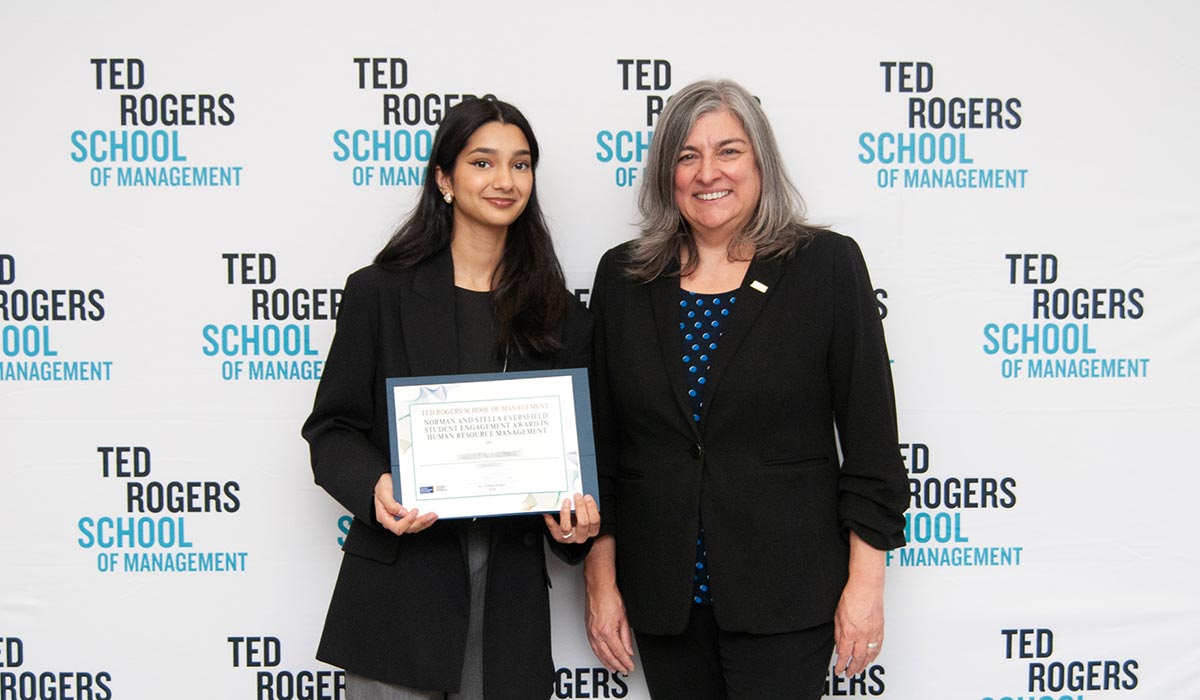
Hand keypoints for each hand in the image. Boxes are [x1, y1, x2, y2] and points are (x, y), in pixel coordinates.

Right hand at [373, 473, 437, 535]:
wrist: (386, 481)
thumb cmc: (383, 486)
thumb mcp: (383, 492)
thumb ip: (391, 504)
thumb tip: (402, 513)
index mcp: (385, 517)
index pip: (397, 527)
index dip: (407, 521)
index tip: (414, 511)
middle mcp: (393, 520)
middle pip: (408, 528)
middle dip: (421, 522)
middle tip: (431, 515)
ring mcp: (400, 519)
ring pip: (414, 527)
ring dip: (425, 522)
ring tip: (433, 516)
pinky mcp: (407, 517)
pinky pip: (416, 523)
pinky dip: (424, 520)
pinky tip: (430, 516)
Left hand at [542, 493, 599, 542]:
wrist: (571, 534)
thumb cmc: (580, 521)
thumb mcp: (586, 515)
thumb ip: (586, 507)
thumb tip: (582, 494)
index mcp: (592, 531)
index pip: (594, 520)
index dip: (591, 507)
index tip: (587, 496)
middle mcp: (581, 536)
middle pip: (583, 523)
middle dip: (580, 507)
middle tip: (577, 496)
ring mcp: (569, 538)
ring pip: (566, 527)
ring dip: (566, 512)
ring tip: (566, 501)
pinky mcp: (558, 537)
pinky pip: (553, 528)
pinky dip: (550, 518)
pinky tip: (549, 511)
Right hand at [583, 535, 633, 673]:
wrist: (599, 588)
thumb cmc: (610, 598)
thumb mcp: (624, 618)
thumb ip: (626, 637)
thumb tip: (629, 649)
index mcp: (608, 632)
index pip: (619, 652)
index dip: (626, 662)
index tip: (630, 666)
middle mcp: (598, 634)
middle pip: (608, 656)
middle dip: (617, 665)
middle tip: (624, 670)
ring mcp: (591, 632)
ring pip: (599, 653)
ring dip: (607, 663)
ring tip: (614, 668)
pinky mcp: (588, 629)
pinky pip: (593, 647)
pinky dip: (599, 654)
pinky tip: (603, 657)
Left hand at [832, 574, 884, 676]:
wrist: (866, 586)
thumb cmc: (852, 596)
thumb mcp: (837, 615)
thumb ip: (838, 633)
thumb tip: (839, 645)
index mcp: (850, 631)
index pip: (845, 654)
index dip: (841, 665)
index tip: (839, 670)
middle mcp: (863, 634)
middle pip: (858, 658)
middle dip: (853, 668)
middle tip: (849, 673)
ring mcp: (873, 632)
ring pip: (870, 654)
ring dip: (865, 664)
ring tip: (860, 669)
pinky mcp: (880, 628)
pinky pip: (878, 646)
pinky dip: (874, 654)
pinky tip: (871, 657)